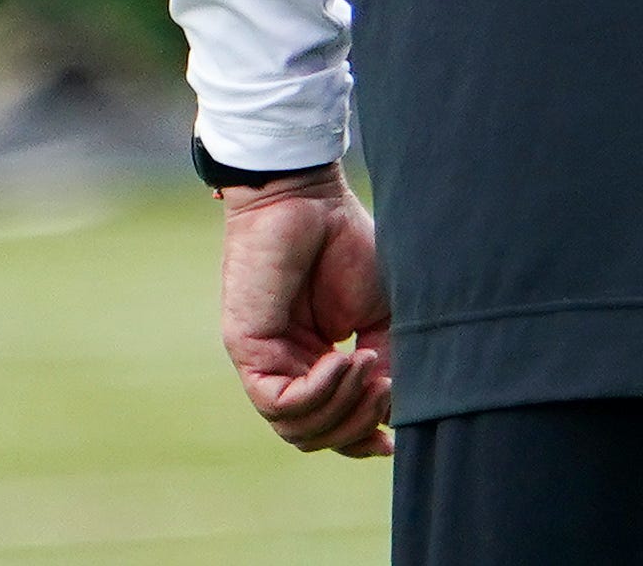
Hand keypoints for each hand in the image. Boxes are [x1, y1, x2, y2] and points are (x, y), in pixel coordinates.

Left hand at [217, 170, 393, 456]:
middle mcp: (288, 369)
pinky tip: (344, 359)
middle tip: (386, 389)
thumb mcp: (382, 313)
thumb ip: (387, 362)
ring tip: (368, 365)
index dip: (361, 440)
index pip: (330, 425)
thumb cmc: (347, 245)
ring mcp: (265, 363)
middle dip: (357, 424)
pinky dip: (319, 391)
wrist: (310, 201)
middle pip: (314, 436)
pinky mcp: (249, 351)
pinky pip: (279, 402)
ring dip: (342, 408)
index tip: (393, 441)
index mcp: (317, 361)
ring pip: (295, 428)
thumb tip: (392, 411)